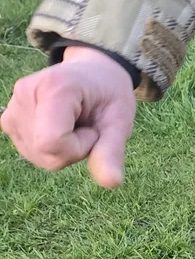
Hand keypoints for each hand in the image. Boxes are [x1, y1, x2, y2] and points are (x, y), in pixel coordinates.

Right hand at [1, 46, 136, 187]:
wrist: (95, 75)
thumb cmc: (109, 96)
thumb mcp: (120, 121)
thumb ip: (112, 151)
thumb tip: (111, 183)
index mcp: (54, 87)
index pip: (51, 143)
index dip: (78, 148)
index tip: (94, 130)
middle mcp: (25, 94)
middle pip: (44, 154)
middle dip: (73, 152)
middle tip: (86, 127)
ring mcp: (13, 107)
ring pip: (37, 156)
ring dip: (63, 151)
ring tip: (74, 125)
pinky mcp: (9, 120)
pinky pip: (32, 153)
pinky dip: (51, 150)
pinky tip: (60, 129)